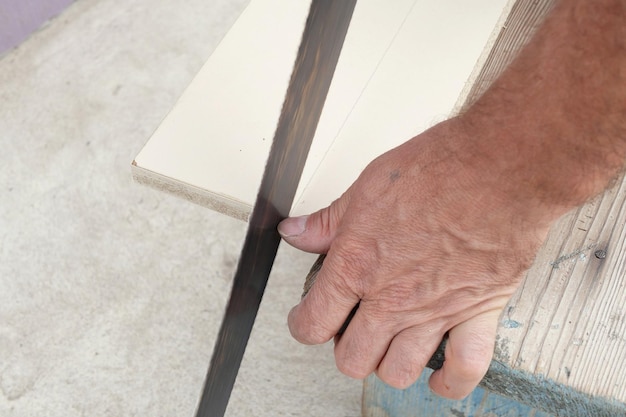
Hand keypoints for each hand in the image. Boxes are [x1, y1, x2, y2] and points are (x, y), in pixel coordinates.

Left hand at [278, 118, 550, 398]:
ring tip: (389, 344)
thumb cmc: (438, 169)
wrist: (499, 167)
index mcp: (358, 266)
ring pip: (398, 371)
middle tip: (350, 328)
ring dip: (388, 364)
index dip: (303, 325)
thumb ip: (328, 221)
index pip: (313, 322)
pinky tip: (438, 375)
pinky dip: (448, 381)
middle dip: (345, 348)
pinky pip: (463, 369)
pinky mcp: (477, 313)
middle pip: (352, 359)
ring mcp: (434, 311)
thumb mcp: (366, 188)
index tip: (307, 318)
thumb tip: (296, 232)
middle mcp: (393, 298)